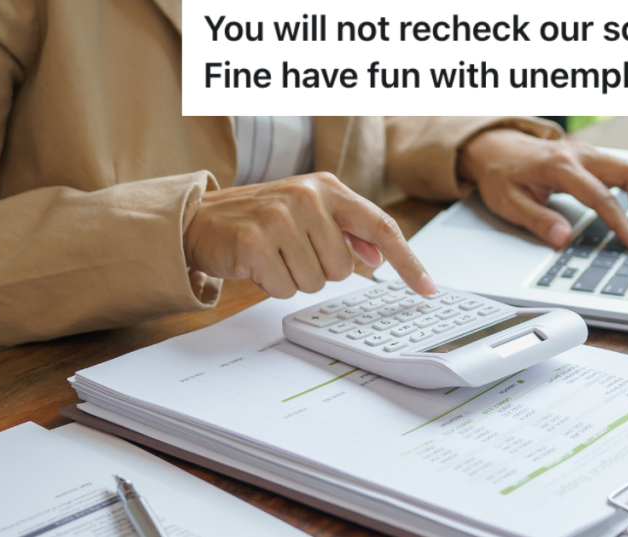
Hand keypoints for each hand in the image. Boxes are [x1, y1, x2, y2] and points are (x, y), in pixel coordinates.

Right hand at [183, 173, 435, 297]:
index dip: (408, 261)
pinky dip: (272, 285)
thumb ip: (346, 230)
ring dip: (294, 278)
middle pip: (345, 268)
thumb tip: (378, 254)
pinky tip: (258, 264)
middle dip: (320, 270)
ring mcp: (280, 217)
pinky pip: (286, 288)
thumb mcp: (308, 213)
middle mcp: (307, 197)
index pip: (381, 227)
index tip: (428, 288)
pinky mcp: (255, 242)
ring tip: (274, 255)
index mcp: (327, 187)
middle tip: (292, 252)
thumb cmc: (259, 218)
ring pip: (316, 282)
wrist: (199, 219)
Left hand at [457, 129, 627, 251]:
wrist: (496, 147)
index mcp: (559, 166)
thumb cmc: (501, 175)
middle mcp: (581, 154)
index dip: (622, 223)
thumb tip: (563, 239)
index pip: (601, 196)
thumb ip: (537, 220)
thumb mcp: (508, 202)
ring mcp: (590, 153)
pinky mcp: (595, 158)